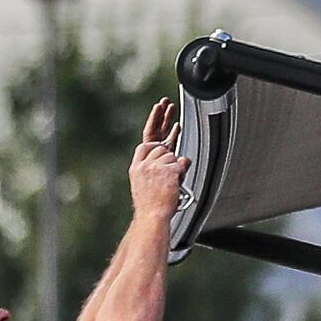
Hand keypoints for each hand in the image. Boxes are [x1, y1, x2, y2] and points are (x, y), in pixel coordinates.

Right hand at [128, 99, 185, 219]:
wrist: (152, 218)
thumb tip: (180, 158)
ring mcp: (155, 166)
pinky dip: (182, 174)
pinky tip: (176, 182)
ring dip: (176, 169)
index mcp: (137, 167)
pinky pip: (182, 164)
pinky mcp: (168, 170)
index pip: (147, 142)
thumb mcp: (151, 185)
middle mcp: (144, 164)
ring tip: (170, 184)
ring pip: (173, 155)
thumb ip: (161, 169)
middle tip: (168, 103)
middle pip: (158, 138)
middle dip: (162, 117)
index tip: (160, 114)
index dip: (154, 125)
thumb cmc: (153, 207)